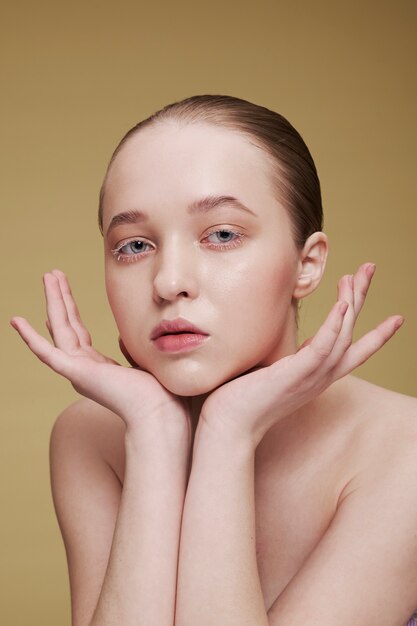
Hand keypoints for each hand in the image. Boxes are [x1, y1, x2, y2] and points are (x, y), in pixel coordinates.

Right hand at [11, 270, 191, 442]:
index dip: (69, 314)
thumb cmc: (159, 395)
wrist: (160, 414)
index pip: (78, 335)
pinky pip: (47, 353)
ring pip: (59, 328)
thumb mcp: (143, 364)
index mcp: (99, 368)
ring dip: (53, 300)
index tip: (62, 297)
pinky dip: (31, 337)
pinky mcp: (76, 373)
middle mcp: (84, 369)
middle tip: (52, 273)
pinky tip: (16, 321)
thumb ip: (129, 350)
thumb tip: (121, 336)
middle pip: (67, 325)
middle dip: (61, 297)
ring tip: (48, 275)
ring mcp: (78, 371)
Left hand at [198, 264, 403, 447]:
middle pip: (353, 334)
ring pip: (342, 336)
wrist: (229, 427)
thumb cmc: (242, 400)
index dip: (377, 335)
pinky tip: (341, 304)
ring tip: (354, 276)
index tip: (396, 318)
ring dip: (350, 303)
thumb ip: (284, 358)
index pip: (353, 352)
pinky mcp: (295, 376)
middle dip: (362, 299)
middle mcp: (320, 377)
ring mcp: (310, 377)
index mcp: (316, 376)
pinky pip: (322, 348)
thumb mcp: (272, 373)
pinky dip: (334, 326)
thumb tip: (274, 337)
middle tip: (371, 268)